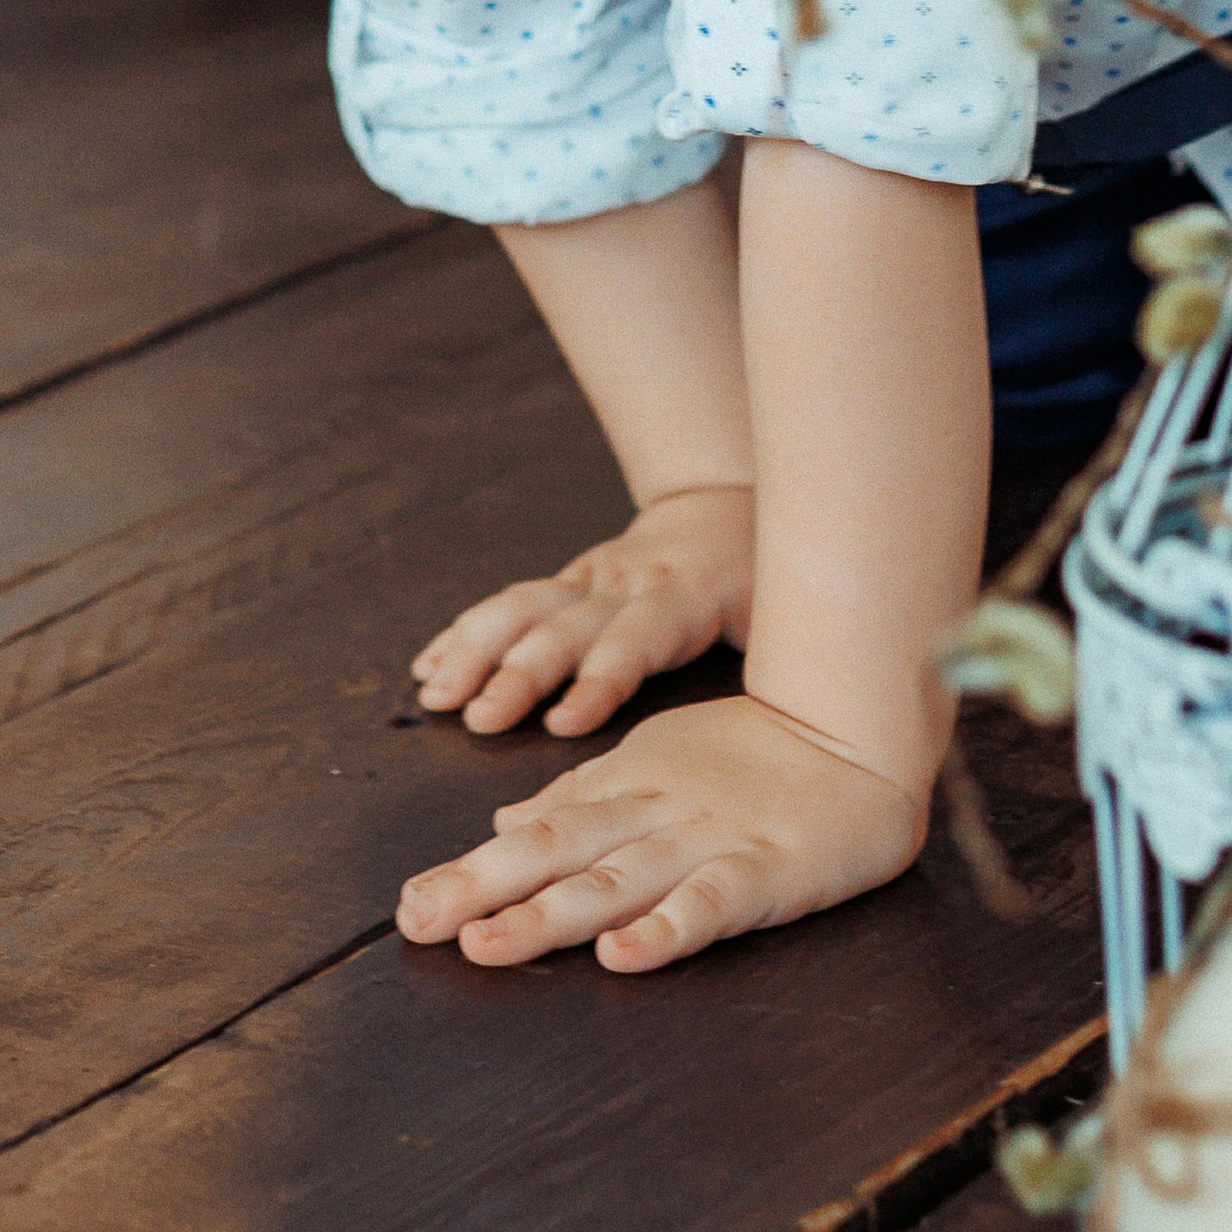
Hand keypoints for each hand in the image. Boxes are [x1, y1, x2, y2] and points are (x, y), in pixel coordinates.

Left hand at [395, 690, 926, 971]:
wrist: (858, 730)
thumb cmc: (757, 751)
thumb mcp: (654, 758)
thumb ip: (582, 795)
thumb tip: (503, 824)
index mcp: (626, 788)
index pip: (538, 834)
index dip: (473, 870)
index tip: (408, 907)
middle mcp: (653, 814)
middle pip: (559, 852)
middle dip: (483, 889)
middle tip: (416, 922)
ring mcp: (706, 841)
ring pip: (617, 880)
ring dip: (549, 914)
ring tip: (487, 944)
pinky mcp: (763, 871)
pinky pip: (709, 903)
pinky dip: (666, 928)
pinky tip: (623, 954)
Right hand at [410, 484, 753, 738]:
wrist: (727, 507)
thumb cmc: (762, 576)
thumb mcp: (783, 608)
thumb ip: (778, 656)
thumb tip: (803, 718)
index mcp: (679, 599)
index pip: (633, 641)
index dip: (598, 680)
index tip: (562, 724)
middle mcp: (624, 585)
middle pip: (563, 628)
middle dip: (517, 674)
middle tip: (477, 718)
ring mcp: (589, 579)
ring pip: (523, 608)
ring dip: (474, 652)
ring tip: (435, 696)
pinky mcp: (568, 581)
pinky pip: (510, 604)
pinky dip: (464, 635)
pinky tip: (428, 669)